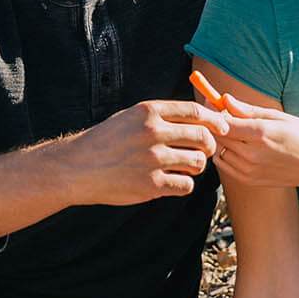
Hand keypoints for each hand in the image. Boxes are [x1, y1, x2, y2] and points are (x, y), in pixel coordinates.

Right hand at [69, 100, 229, 206]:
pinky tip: (172, 182)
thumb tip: (199, 117)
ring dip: (196, 166)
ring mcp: (153, 159)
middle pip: (203, 137)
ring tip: (183, 168)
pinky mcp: (151, 185)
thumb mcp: (130, 117)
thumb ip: (160, 116)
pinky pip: (186, 185)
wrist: (76, 168)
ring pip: (198, 162)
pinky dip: (183, 185)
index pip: (195, 112)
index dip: (214, 120)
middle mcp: (153, 133)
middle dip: (210, 146)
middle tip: (204, 152)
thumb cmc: (105, 141)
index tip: (222, 127)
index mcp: (149, 112)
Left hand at [212, 95, 298, 190]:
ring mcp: (249, 170)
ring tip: (234, 130)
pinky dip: (224, 153)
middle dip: (216, 123)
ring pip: (219, 150)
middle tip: (222, 113)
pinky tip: (237, 146)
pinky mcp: (249, 180)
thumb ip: (249, 110)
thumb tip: (226, 99)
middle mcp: (252, 154)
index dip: (214, 110)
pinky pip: (223, 164)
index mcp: (261, 133)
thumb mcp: (279, 117)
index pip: (223, 122)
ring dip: (221, 139)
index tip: (213, 101)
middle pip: (218, 136)